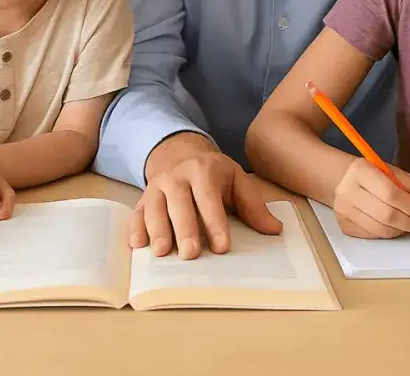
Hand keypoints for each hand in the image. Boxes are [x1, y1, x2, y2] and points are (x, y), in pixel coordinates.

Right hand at [132, 139, 281, 259]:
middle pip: (179, 203)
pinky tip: (137, 245)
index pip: (209, 198)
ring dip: (157, 230)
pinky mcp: (143, 199)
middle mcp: (176, 177)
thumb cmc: (213, 175)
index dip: (215, 223)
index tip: (222, 247)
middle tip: (190, 254)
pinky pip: (136, 213)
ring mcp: (156, 187)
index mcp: (203, 171)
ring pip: (154, 208)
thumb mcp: (236, 180)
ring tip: (162, 252)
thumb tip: (274, 229)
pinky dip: (135, 228)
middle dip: (185, 229)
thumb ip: (253, 205)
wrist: (180, 155)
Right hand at [331, 156, 409, 238]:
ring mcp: (342, 209)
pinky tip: (391, 225)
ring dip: (400, 230)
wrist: (347, 180)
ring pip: (380, 229)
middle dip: (409, 222)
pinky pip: (373, 236)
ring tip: (407, 222)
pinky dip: (388, 233)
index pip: (391, 193)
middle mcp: (347, 189)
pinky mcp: (344, 224)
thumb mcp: (398, 175)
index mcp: (361, 170)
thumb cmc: (376, 177)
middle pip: (386, 214)